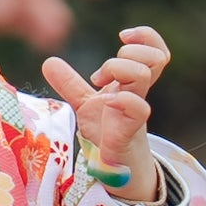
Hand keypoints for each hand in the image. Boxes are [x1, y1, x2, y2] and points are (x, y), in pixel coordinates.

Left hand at [40, 23, 170, 198]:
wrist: (114, 169)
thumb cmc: (107, 133)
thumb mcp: (85, 105)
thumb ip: (70, 84)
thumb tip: (49, 61)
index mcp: (132, 84)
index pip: (156, 52)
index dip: (146, 38)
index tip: (123, 36)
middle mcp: (138, 94)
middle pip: (154, 59)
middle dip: (126, 55)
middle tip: (100, 75)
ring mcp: (135, 113)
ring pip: (144, 75)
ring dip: (118, 69)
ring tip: (98, 85)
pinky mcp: (128, 132)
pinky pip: (139, 109)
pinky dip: (123, 99)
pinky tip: (108, 102)